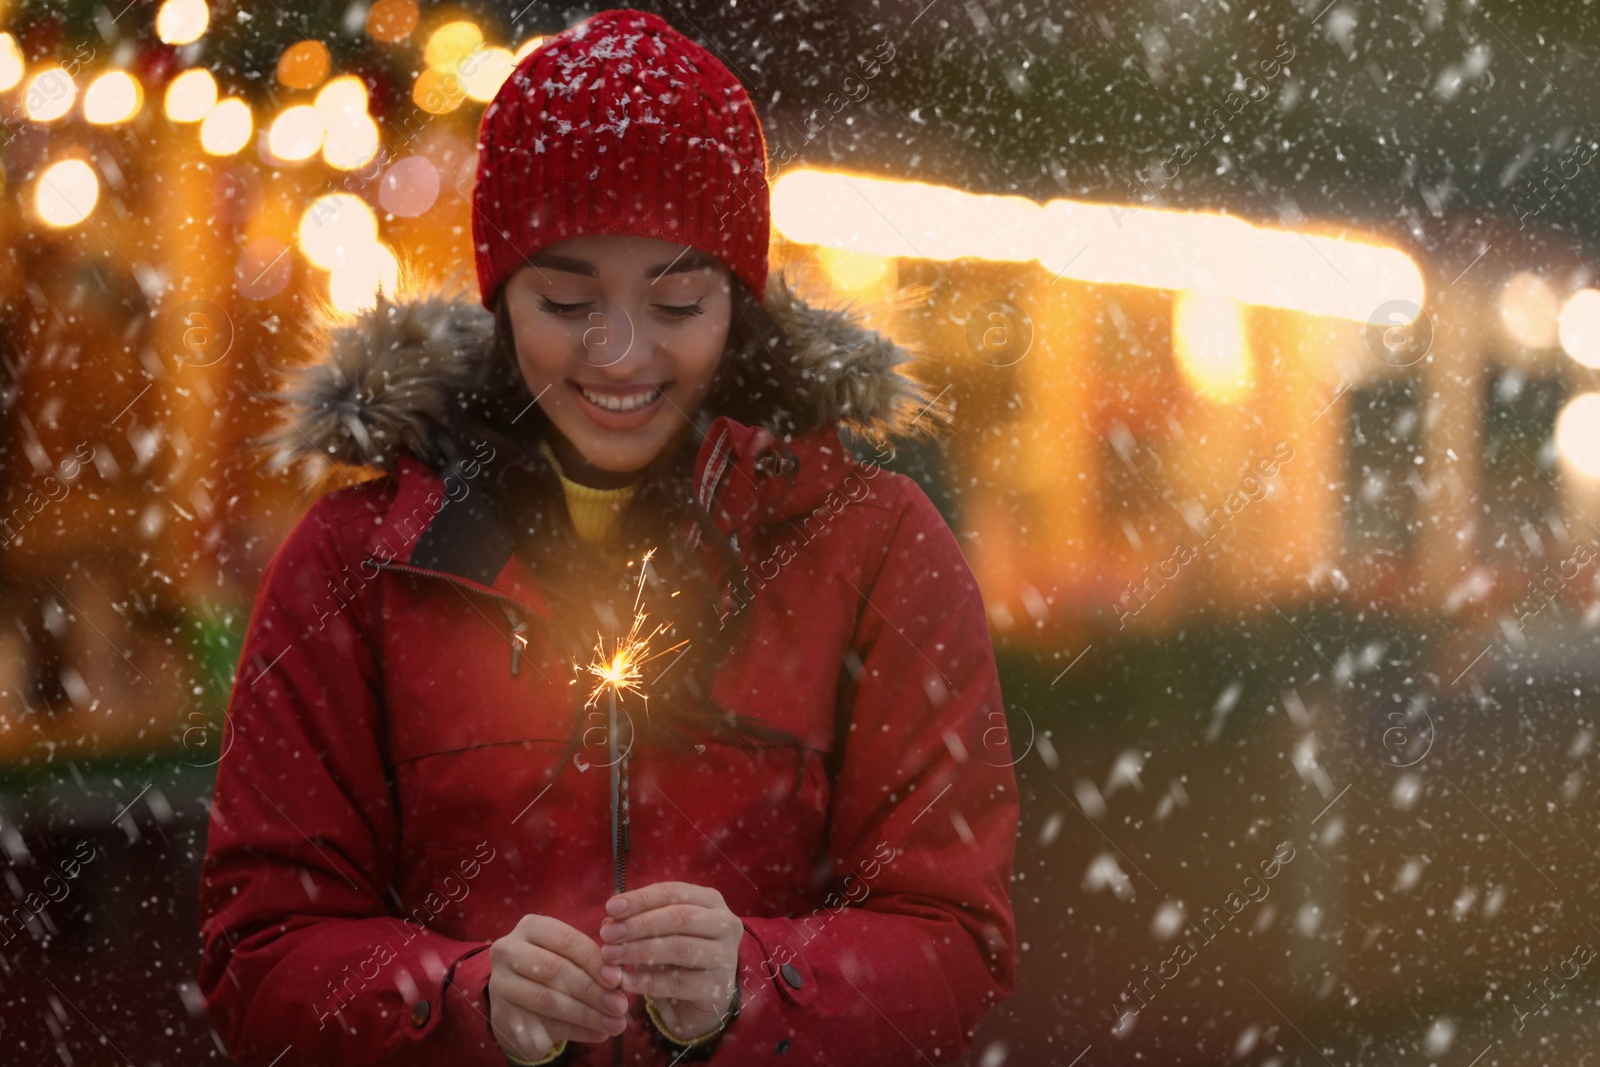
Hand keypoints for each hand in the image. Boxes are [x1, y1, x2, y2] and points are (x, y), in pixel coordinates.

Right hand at [488, 914, 628, 1061]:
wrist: (517, 1000)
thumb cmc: (553, 969)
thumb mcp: (570, 957)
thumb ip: (592, 962)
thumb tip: (619, 980)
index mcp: (530, 928)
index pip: (567, 940)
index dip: (594, 960)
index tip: (618, 979)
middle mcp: (508, 951)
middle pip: (555, 970)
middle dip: (592, 990)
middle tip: (620, 1005)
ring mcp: (500, 984)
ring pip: (547, 1000)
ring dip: (587, 1014)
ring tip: (615, 1024)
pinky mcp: (501, 1015)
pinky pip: (542, 1025)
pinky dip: (576, 1031)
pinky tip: (598, 1034)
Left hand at [599, 881, 742, 1041]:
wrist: (702, 999)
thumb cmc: (678, 956)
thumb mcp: (660, 933)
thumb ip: (637, 922)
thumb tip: (609, 918)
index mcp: (710, 901)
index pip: (674, 892)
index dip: (641, 898)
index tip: (610, 907)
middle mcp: (724, 924)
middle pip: (680, 917)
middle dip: (639, 924)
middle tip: (608, 934)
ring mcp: (725, 956)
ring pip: (681, 948)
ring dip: (641, 951)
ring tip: (612, 956)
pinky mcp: (719, 986)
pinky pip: (679, 983)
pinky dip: (649, 982)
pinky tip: (626, 982)